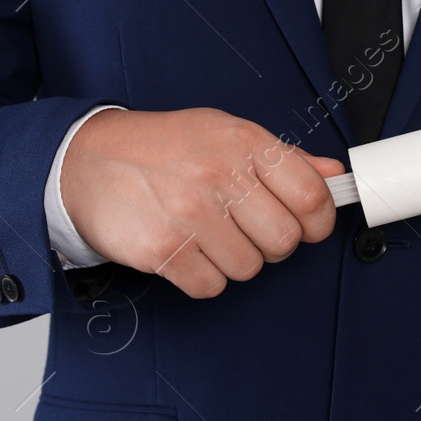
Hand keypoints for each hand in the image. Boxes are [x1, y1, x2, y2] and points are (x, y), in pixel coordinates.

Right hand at [60, 107, 343, 297]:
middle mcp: (218, 175)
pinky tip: (185, 249)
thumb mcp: (223, 133)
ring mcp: (189, 214)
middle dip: (270, 244)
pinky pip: (210, 286)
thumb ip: (283, 158)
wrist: (86, 160)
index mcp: (242, 142)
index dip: (317, 221)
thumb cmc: (161, 148)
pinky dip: (201, 277)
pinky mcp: (162, 249)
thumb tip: (333, 175)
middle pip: (284, 241)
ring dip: (231, 260)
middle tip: (244, 228)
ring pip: (249, 268)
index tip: (307, 225)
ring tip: (206, 233)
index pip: (311, 195)